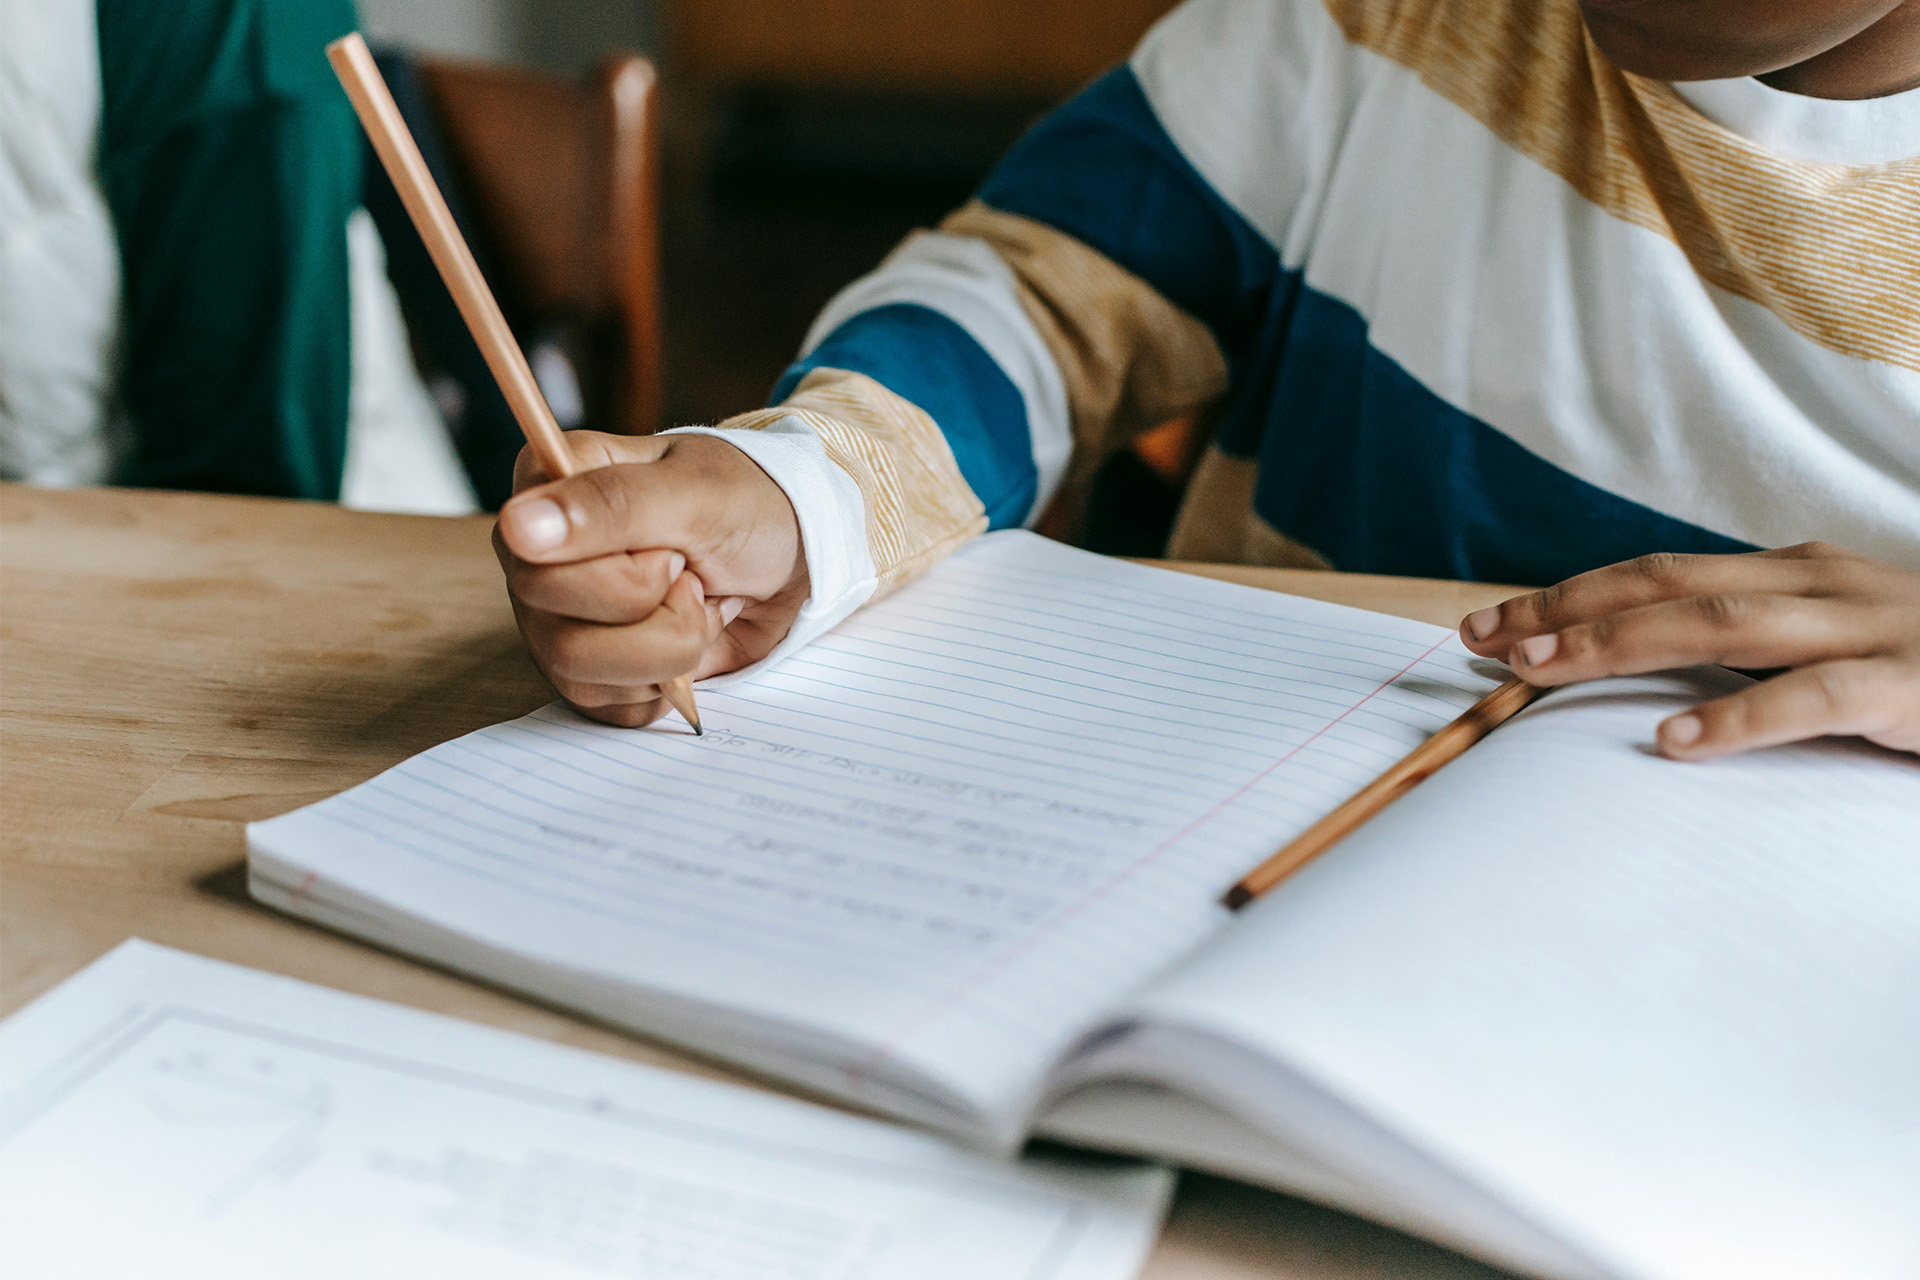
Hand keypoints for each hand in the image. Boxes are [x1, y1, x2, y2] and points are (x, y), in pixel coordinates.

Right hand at [494, 432, 807, 726]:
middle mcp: (537, 558)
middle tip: (692, 574)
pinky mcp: (592, 671)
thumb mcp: (694, 492)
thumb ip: (609, 504)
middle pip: (558, 631)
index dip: (621, 575)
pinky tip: (691, 636)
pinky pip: (609, 707)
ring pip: (580, 675)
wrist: (796, 550)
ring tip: (699, 604)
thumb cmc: (746, 504)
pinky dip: (668, 682)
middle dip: (657, 614)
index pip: (533, 564)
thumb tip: (518, 527)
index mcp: (545, 489)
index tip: (670, 550)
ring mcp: (557, 618)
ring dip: (669, 648)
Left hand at [1458, 543, 1919, 758]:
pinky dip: (1740, 718)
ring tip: (1539, 673)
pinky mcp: (1915, 685)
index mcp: (1799, 573)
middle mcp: (1823, 584)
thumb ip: (1761, 649)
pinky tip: (1674, 742)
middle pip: (1669, 587)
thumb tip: (1656, 682)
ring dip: (1619, 645)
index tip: (1491, 623)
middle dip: (1566, 611)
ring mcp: (1872, 626)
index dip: (1570, 594)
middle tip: (1484, 644)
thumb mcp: (1841, 642)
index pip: (1659, 575)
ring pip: (1722, 625)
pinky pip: (1816, 697)